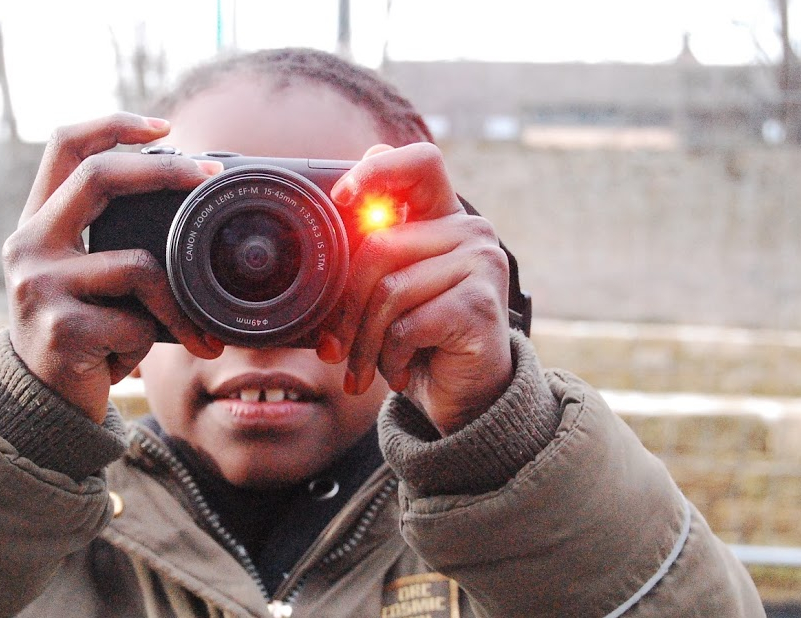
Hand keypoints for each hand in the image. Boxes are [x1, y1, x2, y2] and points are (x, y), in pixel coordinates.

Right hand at [2, 113, 223, 421]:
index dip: (114, 125)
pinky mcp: (59, 328)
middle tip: (209, 174)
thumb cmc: (81, 333)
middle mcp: (27, 244)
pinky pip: (136, 322)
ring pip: (139, 266)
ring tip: (173, 334)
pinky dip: (145, 343)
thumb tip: (189, 200)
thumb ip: (114, 239)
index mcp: (38, 222)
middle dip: (164, 169)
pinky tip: (122, 359)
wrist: (42, 404)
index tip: (166, 125)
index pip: (65, 146)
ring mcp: (39, 285)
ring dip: (172, 305)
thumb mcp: (87, 277)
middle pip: (98, 176)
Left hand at [319, 143, 513, 434]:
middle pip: (380, 247)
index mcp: (443, 216)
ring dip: (365, 343)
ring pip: (390, 291)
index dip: (377, 171)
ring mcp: (482, 264)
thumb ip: (369, 263)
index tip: (341, 197)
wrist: (469, 392)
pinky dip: (391, 356)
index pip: (418, 163)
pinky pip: (409, 325)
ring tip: (365, 369)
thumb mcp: (390, 294)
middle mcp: (470, 230)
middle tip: (335, 350)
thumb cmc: (422, 339)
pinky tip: (400, 372)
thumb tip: (318, 269)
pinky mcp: (481, 305)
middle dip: (346, 308)